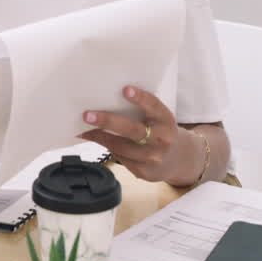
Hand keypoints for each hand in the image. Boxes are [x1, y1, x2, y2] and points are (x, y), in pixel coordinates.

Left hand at [79, 86, 196, 184]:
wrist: (178, 159)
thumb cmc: (159, 130)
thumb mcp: (158, 118)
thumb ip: (141, 110)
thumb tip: (106, 99)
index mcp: (166, 121)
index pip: (154, 107)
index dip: (140, 98)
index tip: (125, 89)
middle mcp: (161, 140)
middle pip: (133, 130)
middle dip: (108, 122)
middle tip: (87, 115)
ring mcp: (152, 158)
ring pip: (120, 146)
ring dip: (99, 136)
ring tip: (83, 127)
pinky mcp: (143, 171)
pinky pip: (119, 157)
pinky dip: (104, 146)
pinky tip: (93, 137)